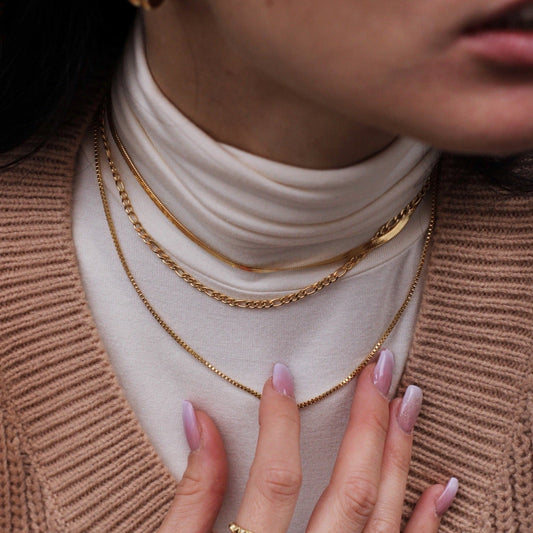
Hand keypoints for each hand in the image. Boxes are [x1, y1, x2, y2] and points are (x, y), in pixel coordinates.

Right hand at [158, 350, 457, 531]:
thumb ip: (193, 490)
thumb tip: (197, 417)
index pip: (277, 478)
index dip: (280, 421)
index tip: (282, 375)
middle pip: (350, 491)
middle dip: (369, 423)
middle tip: (379, 371)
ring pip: (383, 518)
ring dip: (400, 457)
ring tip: (407, 402)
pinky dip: (426, 524)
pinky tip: (439, 486)